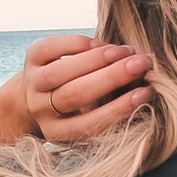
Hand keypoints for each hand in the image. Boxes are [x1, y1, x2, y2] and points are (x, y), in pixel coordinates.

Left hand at [17, 33, 153, 142]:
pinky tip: (102, 45)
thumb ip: (108, 109)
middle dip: (111, 77)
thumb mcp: (87, 118)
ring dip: (98, 58)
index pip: (90, 124)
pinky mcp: (30, 58)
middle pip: (76, 94)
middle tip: (140, 65)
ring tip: (125, 52)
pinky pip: (54, 47)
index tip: (145, 94)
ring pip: (64, 70)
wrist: (34, 95)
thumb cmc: (74, 109)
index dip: (118, 109)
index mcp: (58, 132)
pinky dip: (81, 43)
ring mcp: (33, 84)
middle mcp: (42, 110)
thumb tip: (143, 88)